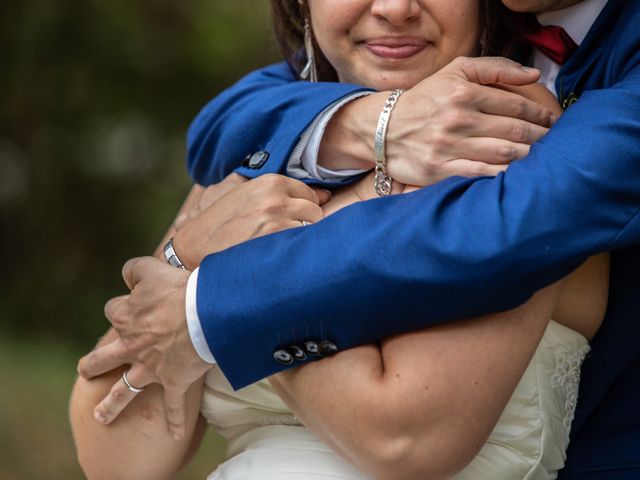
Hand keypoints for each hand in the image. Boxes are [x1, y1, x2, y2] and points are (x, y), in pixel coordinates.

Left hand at [77, 257, 207, 439]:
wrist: (204, 314)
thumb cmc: (181, 289)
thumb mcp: (153, 268)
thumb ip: (136, 268)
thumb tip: (127, 274)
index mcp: (127, 317)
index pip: (112, 310)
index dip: (120, 308)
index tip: (131, 306)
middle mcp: (132, 345)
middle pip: (103, 357)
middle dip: (93, 364)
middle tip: (86, 370)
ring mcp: (150, 367)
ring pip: (124, 390)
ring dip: (111, 405)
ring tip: (101, 416)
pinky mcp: (173, 382)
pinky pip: (172, 407)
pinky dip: (174, 423)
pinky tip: (174, 436)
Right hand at [172, 174, 329, 269]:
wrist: (193, 248)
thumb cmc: (220, 224)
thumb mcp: (246, 196)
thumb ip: (280, 192)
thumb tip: (326, 195)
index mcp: (270, 182)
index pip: (311, 193)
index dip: (304, 209)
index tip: (292, 221)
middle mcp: (276, 198)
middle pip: (315, 212)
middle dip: (306, 225)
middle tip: (286, 237)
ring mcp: (277, 221)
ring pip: (312, 231)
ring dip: (301, 241)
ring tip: (281, 248)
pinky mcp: (275, 243)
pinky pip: (302, 247)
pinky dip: (295, 253)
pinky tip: (280, 257)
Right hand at [320, 57, 556, 185]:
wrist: (384, 129)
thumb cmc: (425, 100)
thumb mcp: (455, 71)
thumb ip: (494, 68)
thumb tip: (533, 75)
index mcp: (463, 91)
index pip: (515, 103)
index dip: (539, 114)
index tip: (550, 121)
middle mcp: (457, 118)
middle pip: (514, 130)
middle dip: (539, 136)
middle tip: (550, 140)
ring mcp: (449, 145)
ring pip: (503, 153)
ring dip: (527, 156)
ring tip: (537, 156)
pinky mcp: (440, 168)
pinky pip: (481, 173)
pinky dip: (503, 174)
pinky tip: (515, 174)